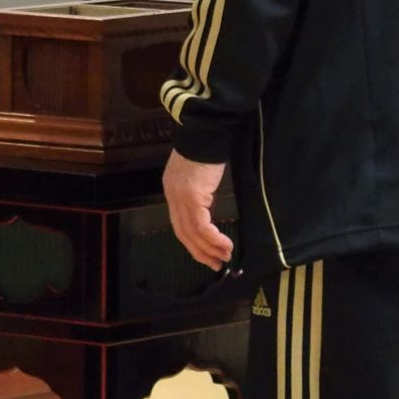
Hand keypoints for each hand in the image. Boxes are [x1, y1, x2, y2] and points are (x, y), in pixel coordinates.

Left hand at [162, 150, 233, 269]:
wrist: (206, 134)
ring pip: (192, 232)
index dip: (192, 242)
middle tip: (216, 264)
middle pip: (183, 232)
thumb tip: (208, 208)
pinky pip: (201, 226)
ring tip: (226, 257)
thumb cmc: (207, 151)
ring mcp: (180, 197)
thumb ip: (199, 194)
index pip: (179, 223)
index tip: (207, 254)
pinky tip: (225, 244)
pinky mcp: (192, 197)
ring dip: (210, 248)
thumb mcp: (199, 177)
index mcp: (172, 191)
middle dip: (199, 251)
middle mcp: (172, 195)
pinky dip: (213, 238)